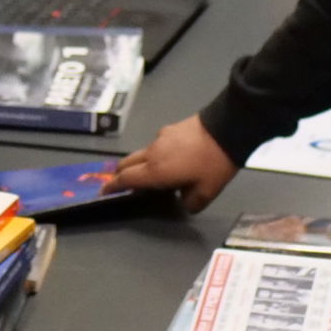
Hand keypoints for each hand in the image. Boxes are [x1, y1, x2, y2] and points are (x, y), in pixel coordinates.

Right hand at [109, 113, 236, 212]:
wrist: (227, 127)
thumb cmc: (213, 164)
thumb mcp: (206, 192)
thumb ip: (190, 203)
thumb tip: (184, 203)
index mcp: (156, 171)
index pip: (126, 179)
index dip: (112, 186)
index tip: (103, 191)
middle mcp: (152, 153)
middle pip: (127, 163)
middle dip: (121, 174)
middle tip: (123, 184)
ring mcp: (160, 138)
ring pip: (142, 153)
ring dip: (140, 164)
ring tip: (153, 174)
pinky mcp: (170, 129)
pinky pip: (156, 145)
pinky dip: (156, 154)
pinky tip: (173, 159)